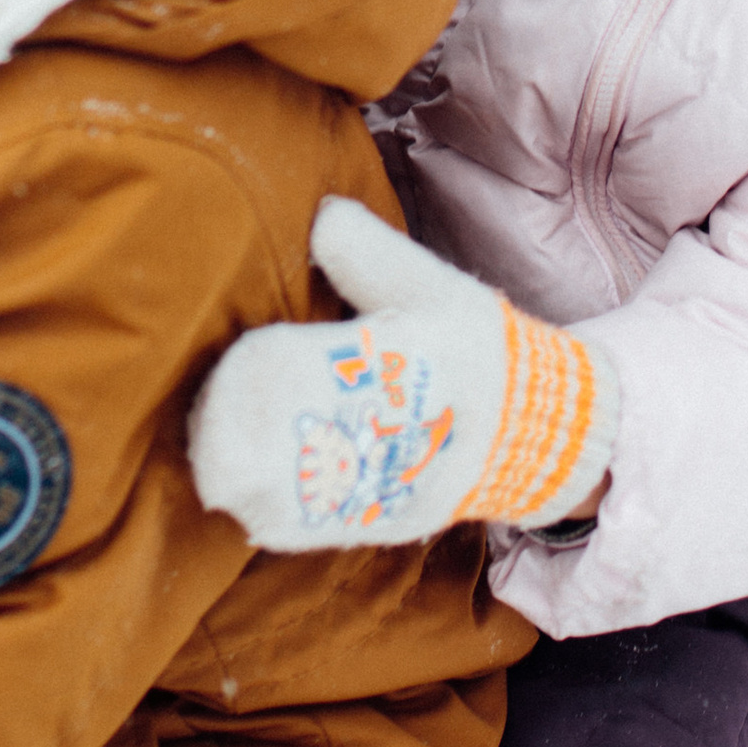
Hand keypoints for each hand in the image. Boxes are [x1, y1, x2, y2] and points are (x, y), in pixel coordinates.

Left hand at [189, 199, 615, 552]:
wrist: (543, 431)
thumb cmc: (479, 346)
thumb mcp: (434, 286)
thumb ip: (371, 253)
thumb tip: (321, 214)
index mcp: (410, 359)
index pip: (316, 369)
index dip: (257, 376)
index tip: (232, 364)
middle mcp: (402, 432)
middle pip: (290, 451)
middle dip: (234, 438)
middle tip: (204, 416)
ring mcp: (394, 488)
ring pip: (294, 503)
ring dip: (245, 481)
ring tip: (215, 454)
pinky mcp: (390, 524)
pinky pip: (316, 532)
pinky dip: (272, 515)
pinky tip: (247, 492)